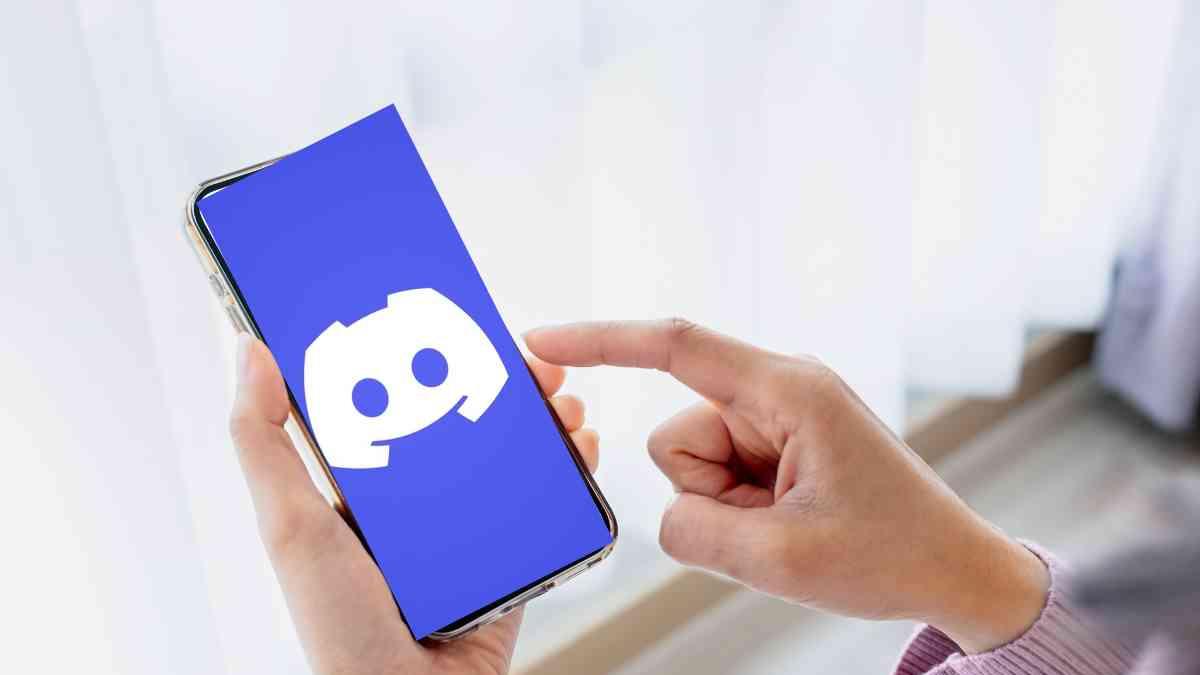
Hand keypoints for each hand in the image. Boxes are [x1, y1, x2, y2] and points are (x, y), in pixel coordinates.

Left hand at [229, 334, 598, 674]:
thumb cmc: (339, 626)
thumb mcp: (290, 524)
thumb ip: (263, 440)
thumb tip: (248, 350)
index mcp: (363, 482)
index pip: (392, 396)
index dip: (420, 352)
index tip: (446, 314)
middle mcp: (416, 499)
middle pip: (462, 415)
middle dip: (497, 377)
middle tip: (522, 356)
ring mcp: (466, 525)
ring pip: (509, 451)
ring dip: (540, 415)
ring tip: (559, 396)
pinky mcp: (510, 552)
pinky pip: (544, 499)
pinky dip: (569, 466)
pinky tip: (581, 442)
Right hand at [525, 319, 1048, 652]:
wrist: (954, 569)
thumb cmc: (892, 554)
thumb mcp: (783, 559)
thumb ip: (695, 532)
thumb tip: (665, 514)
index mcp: (788, 390)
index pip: (675, 347)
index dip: (601, 341)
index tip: (543, 342)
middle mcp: (778, 392)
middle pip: (679, 437)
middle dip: (706, 493)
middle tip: (775, 525)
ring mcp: (778, 420)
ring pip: (693, 466)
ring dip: (726, 508)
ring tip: (789, 526)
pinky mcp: (778, 446)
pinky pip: (719, 480)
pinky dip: (740, 513)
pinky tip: (792, 522)